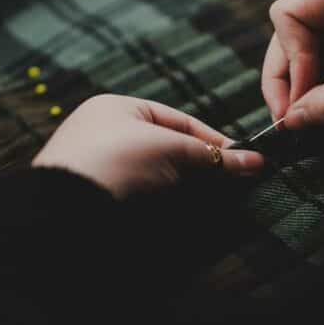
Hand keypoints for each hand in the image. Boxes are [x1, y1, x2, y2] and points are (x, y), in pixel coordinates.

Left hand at [33, 95, 263, 197]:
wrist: (68, 210)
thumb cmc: (118, 162)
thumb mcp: (171, 150)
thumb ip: (213, 157)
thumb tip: (255, 162)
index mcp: (117, 109)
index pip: (179, 120)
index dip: (214, 140)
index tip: (244, 161)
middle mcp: (107, 135)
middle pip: (170, 149)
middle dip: (202, 167)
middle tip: (234, 183)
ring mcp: (102, 170)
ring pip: (159, 177)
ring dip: (186, 189)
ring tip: (215, 201)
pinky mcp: (100, 201)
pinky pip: (144, 199)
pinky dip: (166, 206)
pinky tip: (184, 214)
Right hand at [262, 0, 323, 129]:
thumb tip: (294, 120)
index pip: (287, 14)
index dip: (290, 60)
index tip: (301, 98)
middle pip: (290, 33)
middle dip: (285, 77)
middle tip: (286, 117)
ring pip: (307, 50)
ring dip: (302, 84)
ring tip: (304, 117)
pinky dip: (323, 83)